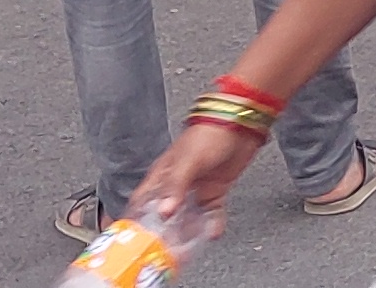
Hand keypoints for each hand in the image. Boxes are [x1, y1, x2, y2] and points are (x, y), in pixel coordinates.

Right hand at [129, 118, 263, 252]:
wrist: (242, 124)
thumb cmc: (209, 133)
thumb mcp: (187, 160)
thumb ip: (175, 186)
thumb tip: (164, 212)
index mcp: (161, 176)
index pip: (142, 202)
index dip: (136, 221)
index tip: (133, 241)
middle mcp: (175, 186)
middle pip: (164, 216)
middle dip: (162, 234)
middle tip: (162, 252)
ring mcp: (195, 190)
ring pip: (186, 219)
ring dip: (186, 233)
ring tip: (186, 251)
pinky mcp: (214, 192)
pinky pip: (210, 214)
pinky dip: (211, 226)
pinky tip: (212, 234)